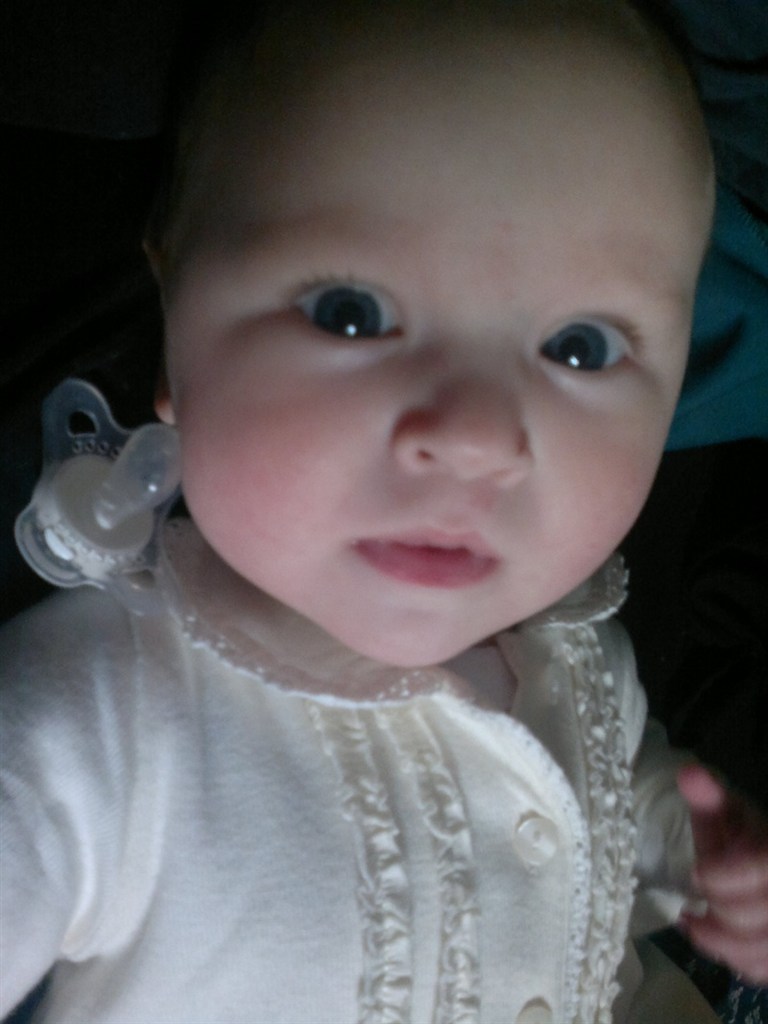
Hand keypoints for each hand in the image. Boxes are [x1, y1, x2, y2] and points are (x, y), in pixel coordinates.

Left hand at [677, 764, 767, 984]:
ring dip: (720, 940)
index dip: (728, 875)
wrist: (765, 870)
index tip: (697, 872)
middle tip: (696, 899)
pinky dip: (735, 958)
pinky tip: (713, 938)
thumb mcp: (730, 816)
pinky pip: (764, 970)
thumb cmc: (748, 844)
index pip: (764, 868)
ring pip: (763, 951)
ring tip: (693, 921)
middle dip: (721, 908)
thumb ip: (709, 797)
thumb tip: (688, 774)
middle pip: (761, 915)